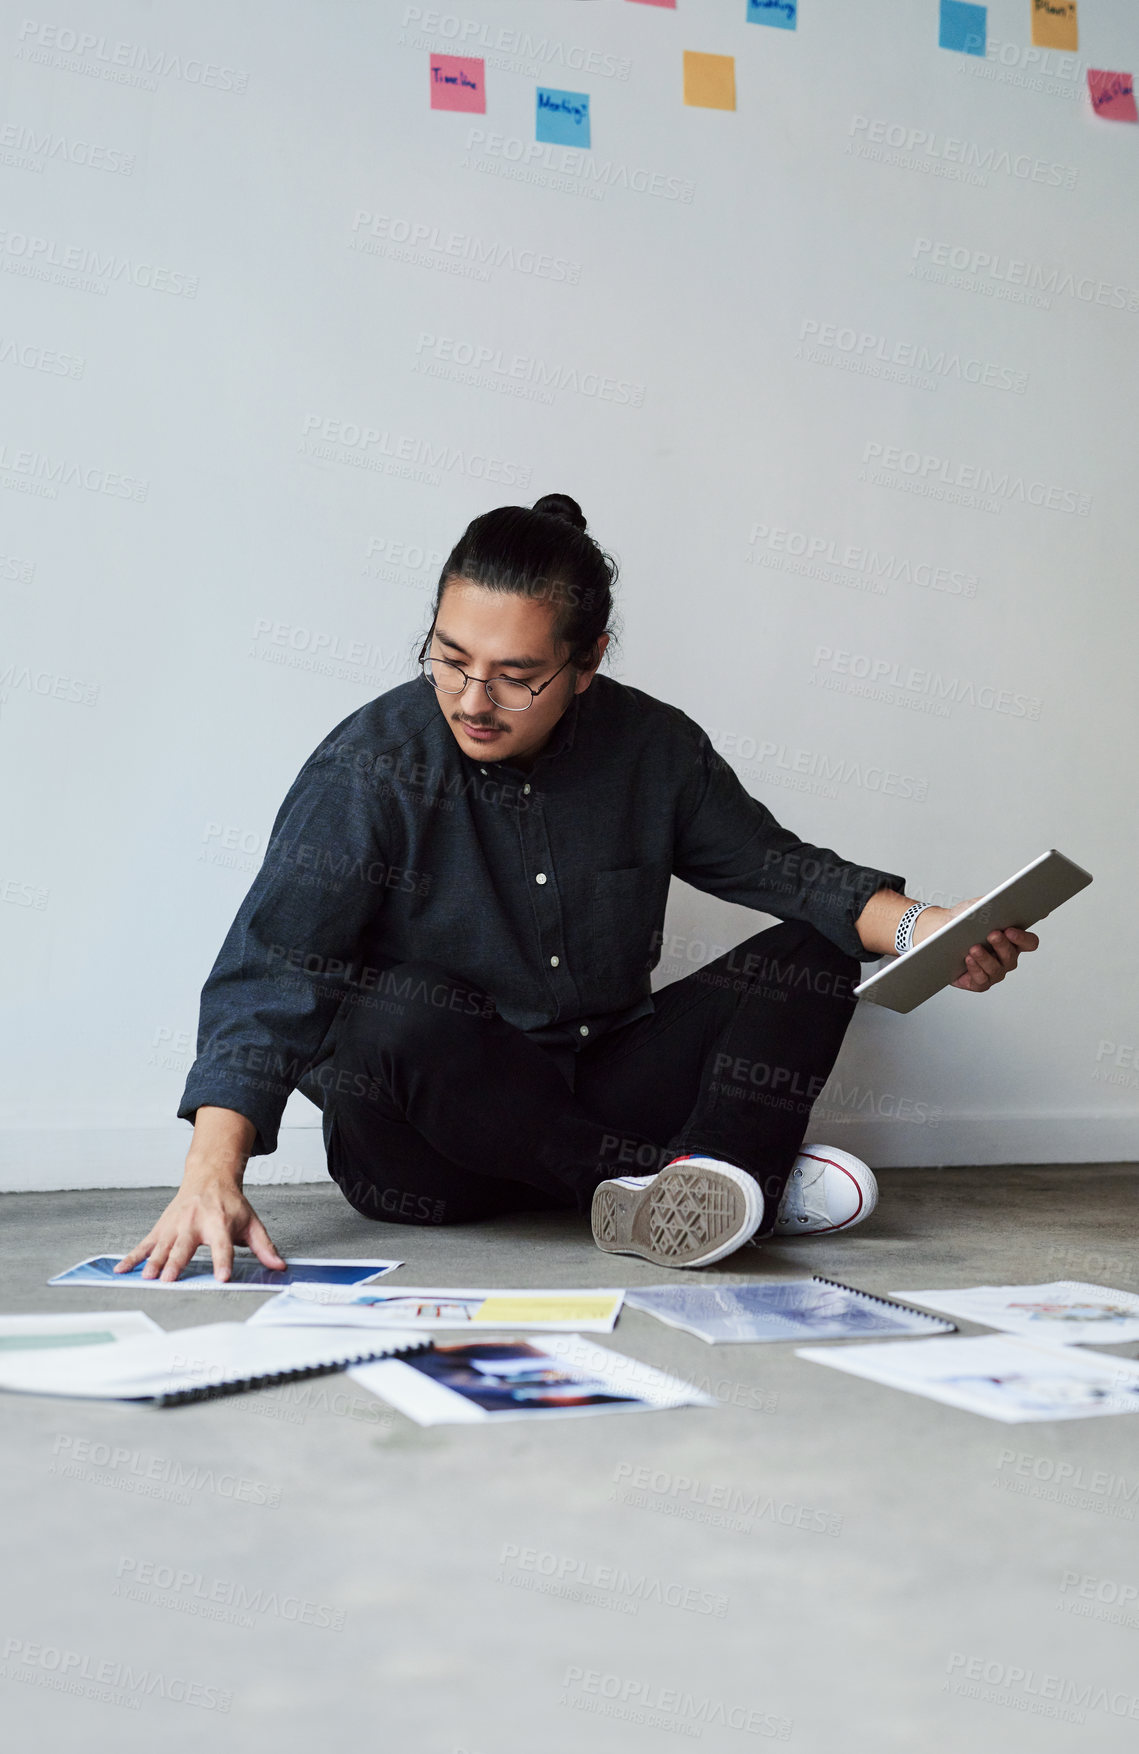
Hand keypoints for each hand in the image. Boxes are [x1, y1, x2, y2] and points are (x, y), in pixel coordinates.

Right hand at [114, 1173, 285, 1283]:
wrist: (209, 1176)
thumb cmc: (230, 1203)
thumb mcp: (252, 1223)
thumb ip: (264, 1247)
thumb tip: (279, 1266)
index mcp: (219, 1223)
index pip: (223, 1246)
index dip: (223, 1261)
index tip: (222, 1277)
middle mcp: (195, 1223)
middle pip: (185, 1246)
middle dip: (176, 1263)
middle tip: (168, 1279)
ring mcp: (175, 1225)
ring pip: (163, 1246)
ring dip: (153, 1262)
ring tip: (146, 1277)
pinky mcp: (162, 1228)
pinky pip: (145, 1244)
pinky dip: (133, 1257)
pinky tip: (122, 1270)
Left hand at [913, 900, 1038, 993]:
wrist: (938, 930)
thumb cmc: (962, 920)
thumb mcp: (978, 906)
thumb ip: (995, 903)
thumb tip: (1011, 899)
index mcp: (1012, 940)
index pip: (1029, 943)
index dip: (1023, 938)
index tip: (1010, 929)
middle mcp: (1006, 958)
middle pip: (1012, 957)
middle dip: (1002, 946)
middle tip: (992, 935)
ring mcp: (993, 972)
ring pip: (997, 970)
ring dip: (986, 958)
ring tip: (974, 948)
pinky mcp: (978, 982)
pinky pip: (982, 980)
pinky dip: (975, 969)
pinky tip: (968, 959)